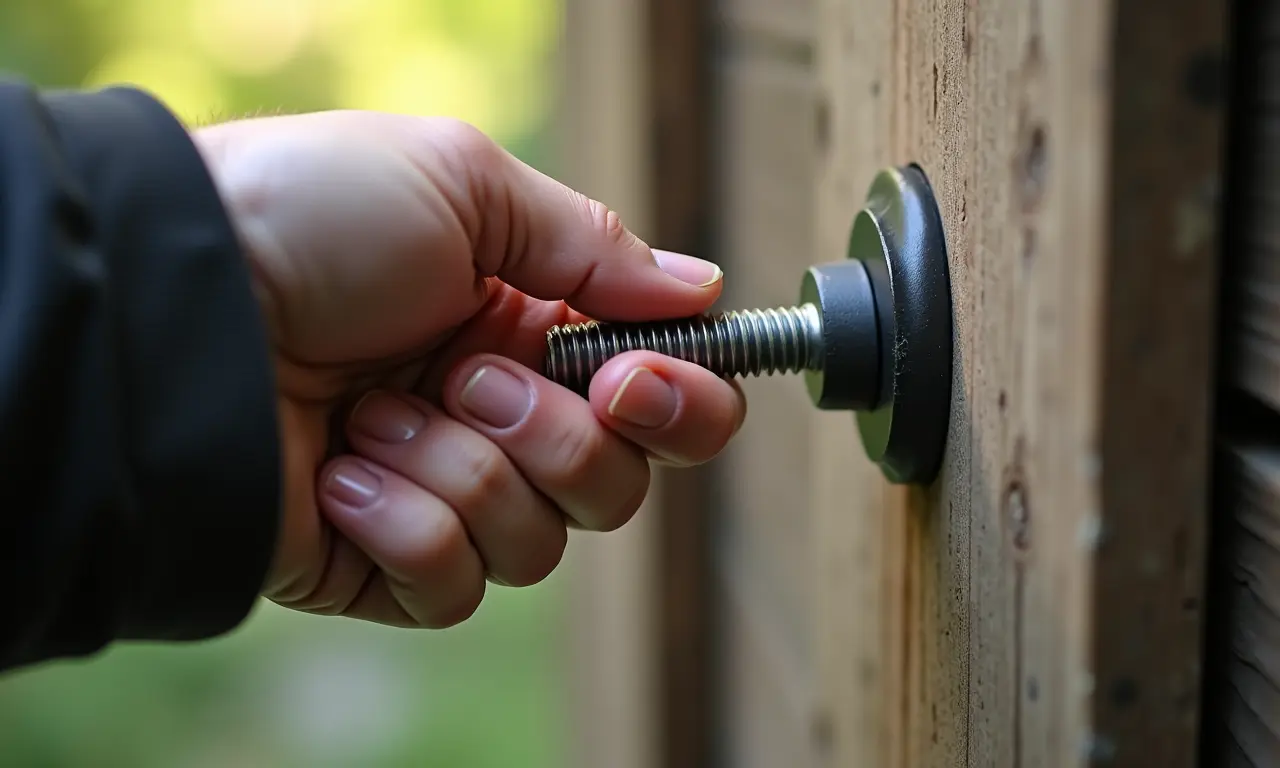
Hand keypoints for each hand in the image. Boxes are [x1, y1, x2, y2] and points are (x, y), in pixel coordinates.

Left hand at [193, 112, 745, 627]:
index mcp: (529, 328)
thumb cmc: (312, 219)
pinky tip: (338, 470)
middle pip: (615, 486)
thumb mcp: (466, 187)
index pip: (658, 400)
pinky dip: (402, 524)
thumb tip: (702, 292)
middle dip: (554, 436)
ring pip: (538, 545)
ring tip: (374, 412)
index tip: (637, 382)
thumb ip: (596, 246)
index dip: (678, 404)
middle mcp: (496, 415)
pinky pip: (453, 586)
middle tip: (470, 377)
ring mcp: (438, 491)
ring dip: (460, 469)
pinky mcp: (377, 561)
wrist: (174, 300)